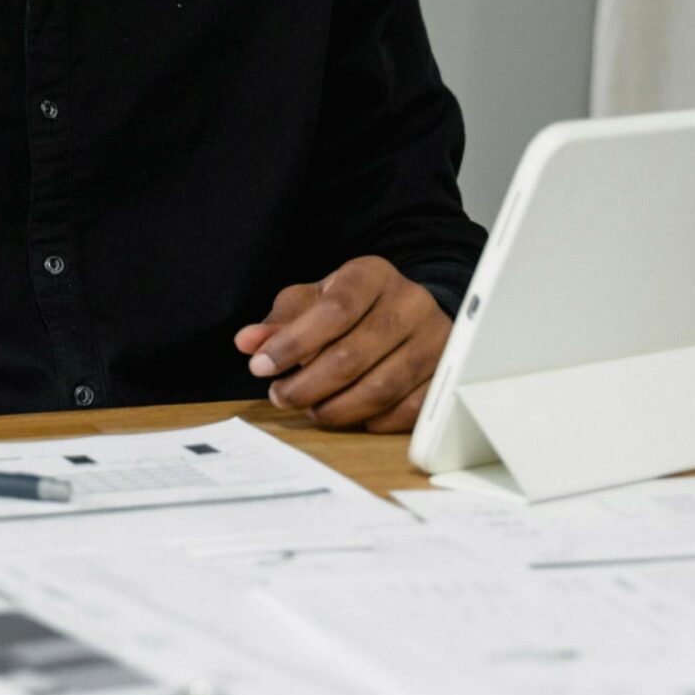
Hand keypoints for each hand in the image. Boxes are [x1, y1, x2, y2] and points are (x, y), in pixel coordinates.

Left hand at [233, 255, 449, 432]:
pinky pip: (408, 410)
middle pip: (354, 354)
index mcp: (373, 274)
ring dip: (337, 407)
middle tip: (280, 396)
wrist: (409, 310)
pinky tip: (351, 414)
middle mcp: (411, 302)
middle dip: (308, 384)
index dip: (294, 343)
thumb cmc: (353, 305)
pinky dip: (374, 420)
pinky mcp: (446, 374)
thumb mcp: (314, 300)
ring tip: (311, 408)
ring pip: (381, 387)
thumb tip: (248, 341)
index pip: (334, 310)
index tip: (261, 366)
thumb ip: (280, 320)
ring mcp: (435, 340)